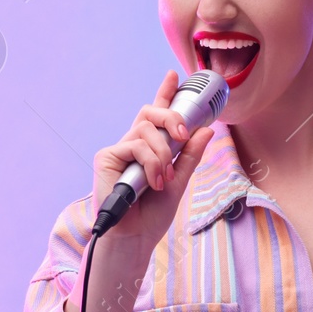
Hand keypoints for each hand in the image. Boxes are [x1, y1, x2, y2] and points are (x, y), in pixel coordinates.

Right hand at [89, 69, 215, 257]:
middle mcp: (133, 144)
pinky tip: (151, 182)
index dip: (165, 93)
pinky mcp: (107, 156)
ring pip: (147, 130)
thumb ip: (190, 156)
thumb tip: (205, 129)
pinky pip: (136, 145)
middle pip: (151, 113)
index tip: (174, 75)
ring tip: (162, 179)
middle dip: (171, 117)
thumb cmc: (153, 213)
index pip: (158, 116)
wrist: (136, 236)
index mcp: (151, 148)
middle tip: (183, 135)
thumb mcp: (180, 182)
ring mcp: (119, 149)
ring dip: (162, 155)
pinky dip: (150, 163)